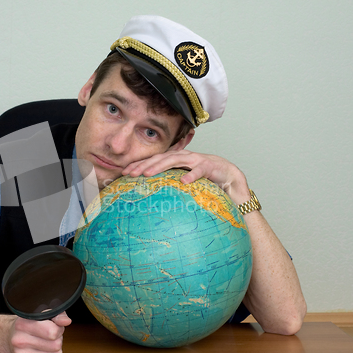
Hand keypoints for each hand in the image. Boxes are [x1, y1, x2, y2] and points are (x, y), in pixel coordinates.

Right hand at [8, 312, 71, 352]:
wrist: (11, 336)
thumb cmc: (31, 324)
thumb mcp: (43, 313)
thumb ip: (58, 315)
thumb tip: (66, 321)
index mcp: (23, 324)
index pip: (52, 332)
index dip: (58, 329)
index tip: (54, 326)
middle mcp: (20, 340)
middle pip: (56, 345)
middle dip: (57, 339)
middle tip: (49, 336)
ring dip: (55, 349)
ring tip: (46, 343)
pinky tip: (43, 352)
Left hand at [121, 149, 250, 203]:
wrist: (229, 175)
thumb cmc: (204, 178)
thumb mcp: (183, 179)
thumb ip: (169, 183)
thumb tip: (151, 196)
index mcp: (176, 160)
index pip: (154, 160)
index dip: (139, 164)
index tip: (124, 172)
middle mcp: (183, 157)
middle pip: (160, 158)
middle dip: (144, 164)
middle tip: (130, 173)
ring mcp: (196, 160)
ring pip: (175, 160)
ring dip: (160, 166)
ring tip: (147, 173)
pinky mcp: (209, 166)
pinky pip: (199, 170)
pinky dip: (191, 175)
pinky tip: (183, 181)